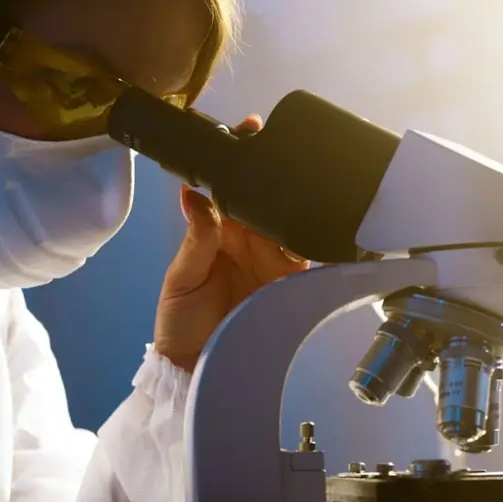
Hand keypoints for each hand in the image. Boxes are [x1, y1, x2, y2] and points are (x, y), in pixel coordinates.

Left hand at [154, 114, 310, 370]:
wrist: (197, 369)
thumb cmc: (180, 323)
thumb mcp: (181, 279)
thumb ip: (195, 238)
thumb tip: (192, 192)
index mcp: (218, 232)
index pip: (232, 188)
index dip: (242, 160)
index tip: (252, 130)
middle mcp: (248, 240)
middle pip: (266, 199)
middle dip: (277, 171)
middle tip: (288, 143)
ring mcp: (272, 259)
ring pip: (289, 220)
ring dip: (297, 200)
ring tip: (308, 176)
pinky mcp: (290, 282)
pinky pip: (307, 254)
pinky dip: (316, 239)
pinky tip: (322, 220)